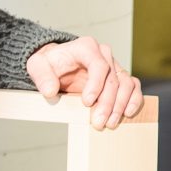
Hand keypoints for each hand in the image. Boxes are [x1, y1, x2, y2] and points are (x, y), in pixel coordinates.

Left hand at [26, 37, 143, 129]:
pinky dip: (133, 99)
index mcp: (86, 47)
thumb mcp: (37, 65)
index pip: (98, 65)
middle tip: (98, 122)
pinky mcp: (119, 76)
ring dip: (120, 105)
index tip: (87, 103)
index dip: (96, 85)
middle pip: (112, 79)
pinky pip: (132, 86)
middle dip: (107, 103)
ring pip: (125, 84)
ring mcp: (113, 65)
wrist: (57, 64)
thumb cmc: (50, 63)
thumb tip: (50, 91)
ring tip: (110, 123)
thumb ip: (42, 76)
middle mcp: (104, 54)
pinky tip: (128, 113)